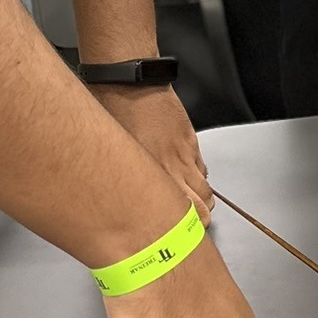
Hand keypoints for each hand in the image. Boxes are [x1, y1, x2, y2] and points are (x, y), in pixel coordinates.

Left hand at [91, 83, 212, 222]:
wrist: (130, 81)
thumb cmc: (111, 113)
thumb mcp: (112, 152)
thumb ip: (123, 178)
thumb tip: (121, 199)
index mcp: (152, 173)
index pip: (182, 211)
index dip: (185, 228)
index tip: (178, 236)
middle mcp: (172, 166)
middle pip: (202, 202)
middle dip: (202, 217)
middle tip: (194, 224)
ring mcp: (184, 151)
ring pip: (206, 184)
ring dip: (204, 197)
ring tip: (198, 205)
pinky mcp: (189, 138)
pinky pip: (201, 164)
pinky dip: (199, 175)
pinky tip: (190, 177)